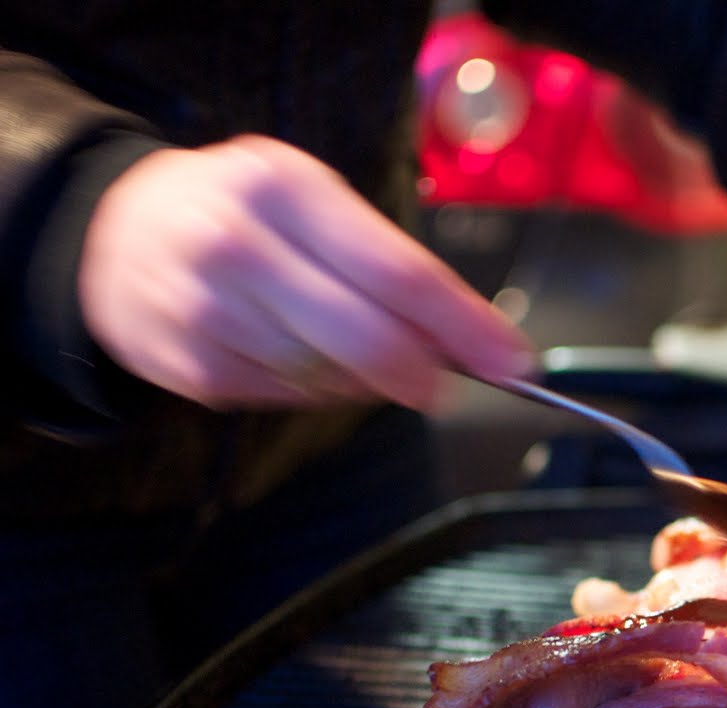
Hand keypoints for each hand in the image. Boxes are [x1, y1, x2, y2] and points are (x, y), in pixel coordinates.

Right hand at [79, 134, 533, 409]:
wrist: (112, 232)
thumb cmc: (242, 211)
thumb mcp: (312, 198)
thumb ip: (386, 261)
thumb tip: (466, 337)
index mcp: (284, 188)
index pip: (399, 272)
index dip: (465, 327)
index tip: (512, 359)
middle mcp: (238, 246)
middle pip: (368, 339)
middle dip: (425, 374)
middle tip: (447, 384)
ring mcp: (207, 311)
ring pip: (331, 379)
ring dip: (369, 382)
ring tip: (363, 355)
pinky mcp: (191, 368)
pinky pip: (289, 398)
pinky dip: (318, 390)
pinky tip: (307, 359)